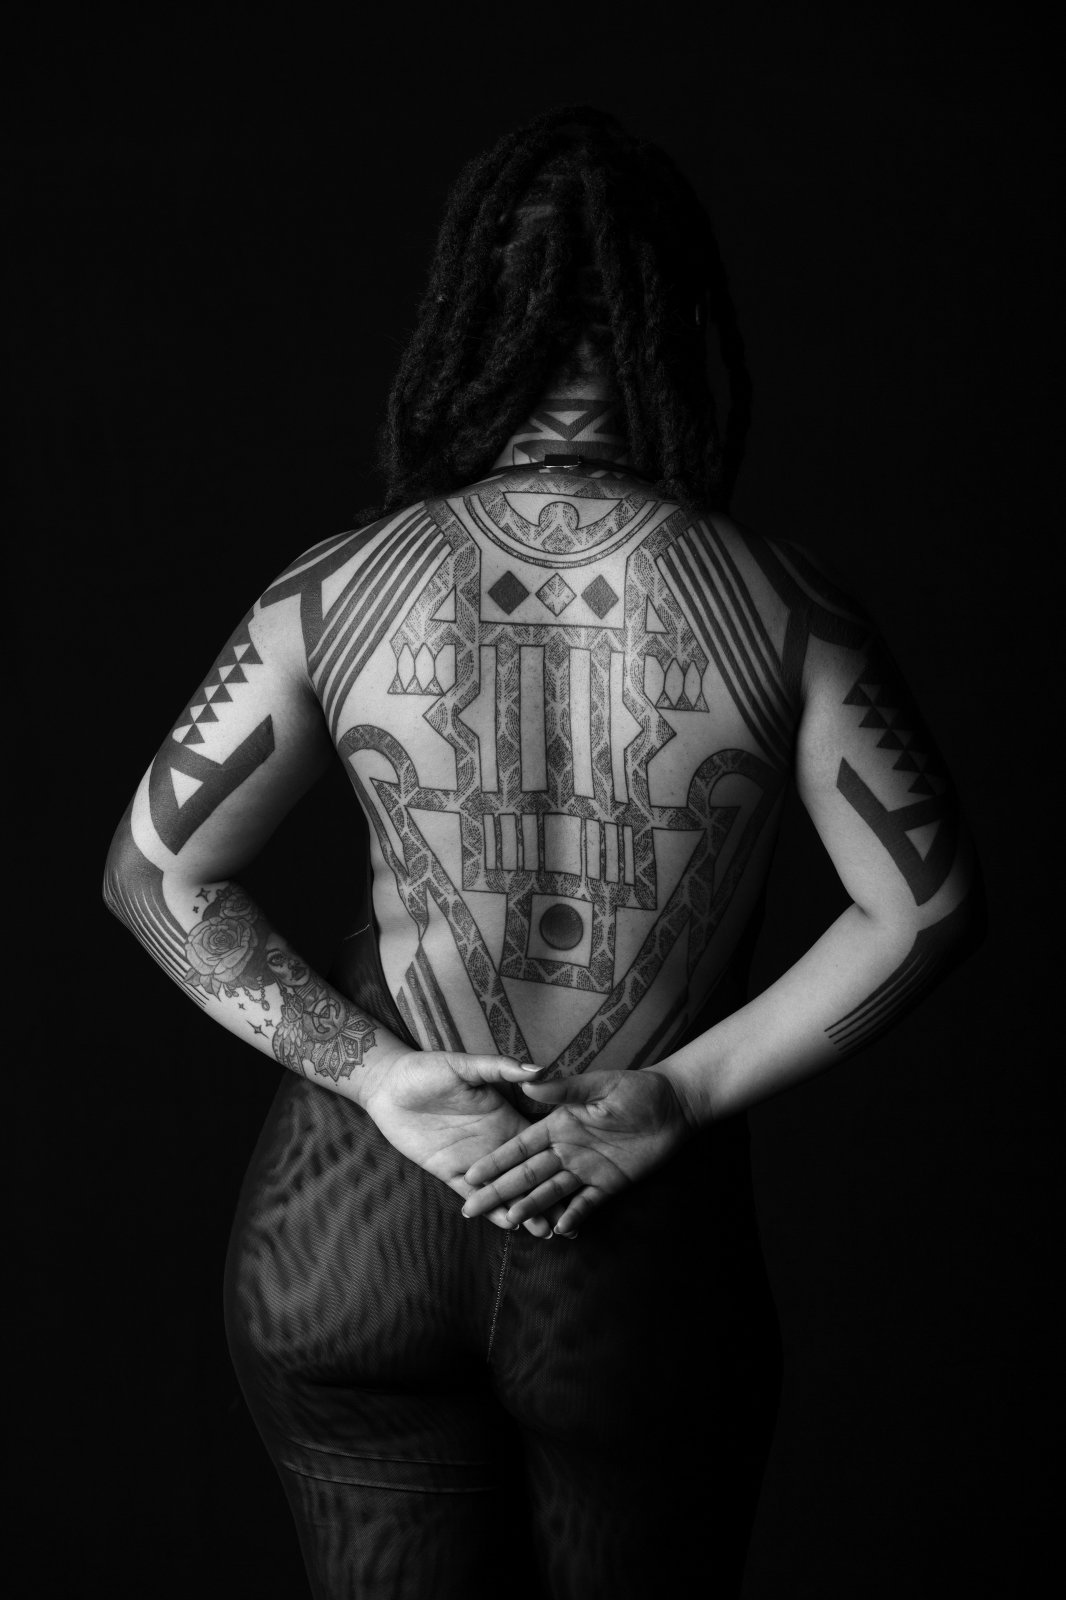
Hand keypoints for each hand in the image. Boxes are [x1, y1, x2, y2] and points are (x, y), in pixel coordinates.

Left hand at [362, 1050, 564, 1237]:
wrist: (389, 1085)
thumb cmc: (427, 1069)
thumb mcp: (465, 1065)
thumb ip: (500, 1068)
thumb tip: (538, 1069)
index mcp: (504, 1116)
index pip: (536, 1145)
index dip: (556, 1161)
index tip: (578, 1176)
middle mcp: (493, 1141)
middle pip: (525, 1173)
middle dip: (545, 1196)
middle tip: (567, 1218)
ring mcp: (472, 1159)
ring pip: (503, 1190)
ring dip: (522, 1208)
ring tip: (544, 1231)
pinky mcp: (448, 1170)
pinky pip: (472, 1194)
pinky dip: (489, 1209)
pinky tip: (507, 1223)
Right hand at [459, 1068, 695, 1236]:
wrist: (673, 1105)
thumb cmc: (636, 1089)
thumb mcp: (601, 1085)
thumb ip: (566, 1088)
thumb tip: (530, 1082)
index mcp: (559, 1124)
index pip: (520, 1146)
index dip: (496, 1160)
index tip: (471, 1174)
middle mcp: (567, 1149)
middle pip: (527, 1173)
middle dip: (500, 1190)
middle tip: (470, 1209)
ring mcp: (587, 1169)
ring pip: (552, 1191)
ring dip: (531, 1205)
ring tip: (509, 1221)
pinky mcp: (610, 1183)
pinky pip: (587, 1202)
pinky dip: (573, 1214)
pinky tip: (557, 1227)